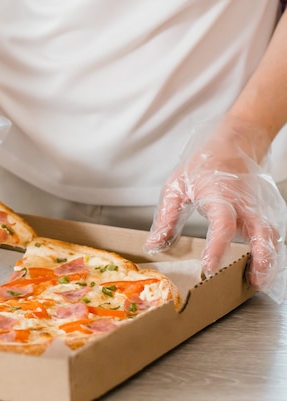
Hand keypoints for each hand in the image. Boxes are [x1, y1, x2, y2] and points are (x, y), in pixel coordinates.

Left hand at [145, 117, 286, 302]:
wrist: (235, 142)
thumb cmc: (203, 164)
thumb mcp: (176, 186)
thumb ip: (166, 218)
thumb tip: (154, 245)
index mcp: (221, 195)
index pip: (223, 224)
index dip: (218, 246)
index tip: (210, 266)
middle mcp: (245, 204)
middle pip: (261, 234)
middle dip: (261, 260)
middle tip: (253, 283)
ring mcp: (259, 208)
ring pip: (271, 236)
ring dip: (268, 260)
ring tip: (257, 281)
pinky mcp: (265, 211)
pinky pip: (271, 234)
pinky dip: (269, 252)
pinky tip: (259, 268)